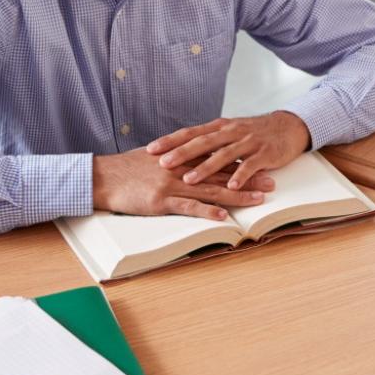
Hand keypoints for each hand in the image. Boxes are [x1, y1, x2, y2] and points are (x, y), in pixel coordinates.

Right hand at [92, 147, 275, 219]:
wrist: (103, 177)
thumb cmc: (127, 168)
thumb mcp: (156, 158)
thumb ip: (178, 158)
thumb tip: (195, 161)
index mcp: (182, 157)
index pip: (218, 158)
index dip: (241, 162)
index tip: (260, 164)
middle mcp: (182, 168)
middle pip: (221, 173)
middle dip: (248, 178)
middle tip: (271, 181)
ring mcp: (172, 184)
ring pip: (211, 190)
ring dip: (236, 195)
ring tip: (258, 199)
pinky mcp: (161, 201)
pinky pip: (188, 207)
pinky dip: (207, 212)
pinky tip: (224, 216)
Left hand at [147, 110, 310, 187]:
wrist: (288, 127)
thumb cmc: (255, 132)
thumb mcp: (230, 131)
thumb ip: (209, 140)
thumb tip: (180, 150)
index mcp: (220, 126)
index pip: (191, 132)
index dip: (171, 140)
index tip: (151, 148)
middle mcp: (232, 132)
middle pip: (203, 142)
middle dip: (182, 153)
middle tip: (163, 163)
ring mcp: (249, 142)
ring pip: (224, 155)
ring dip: (206, 168)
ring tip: (190, 180)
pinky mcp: (265, 153)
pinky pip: (251, 165)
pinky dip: (240, 175)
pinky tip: (231, 187)